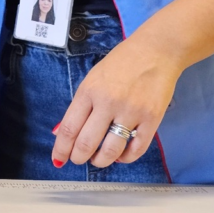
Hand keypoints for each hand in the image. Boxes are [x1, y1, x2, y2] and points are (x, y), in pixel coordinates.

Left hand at [51, 36, 181, 167]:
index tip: (58, 158)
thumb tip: (62, 130)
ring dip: (101, 161)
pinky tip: (120, 156)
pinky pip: (136, 148)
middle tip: (77, 160)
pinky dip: (126, 158)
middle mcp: (108, 102)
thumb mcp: (93, 78)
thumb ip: (80, 104)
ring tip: (98, 160)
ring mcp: (131, 112)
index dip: (61, 148)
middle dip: (78, 157)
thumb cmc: (122, 62)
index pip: (69, 127)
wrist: (156, 51)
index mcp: (89, 91)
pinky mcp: (151, 119)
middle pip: (87, 142)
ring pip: (111, 150)